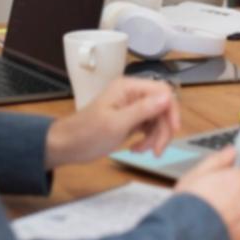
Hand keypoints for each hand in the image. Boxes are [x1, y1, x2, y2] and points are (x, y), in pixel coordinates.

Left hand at [45, 77, 180, 168]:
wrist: (67, 146)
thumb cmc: (86, 134)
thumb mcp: (117, 124)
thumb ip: (143, 110)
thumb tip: (167, 98)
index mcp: (128, 88)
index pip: (163, 92)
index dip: (171, 111)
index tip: (173, 131)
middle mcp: (132, 94)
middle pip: (162, 107)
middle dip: (163, 129)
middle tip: (156, 151)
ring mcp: (132, 106)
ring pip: (158, 119)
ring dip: (155, 137)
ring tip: (141, 151)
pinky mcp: (130, 119)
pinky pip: (149, 127)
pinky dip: (147, 139)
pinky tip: (136, 149)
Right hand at [175, 147, 239, 239]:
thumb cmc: (186, 206)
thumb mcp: (195, 175)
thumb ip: (218, 160)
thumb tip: (232, 151)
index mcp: (239, 181)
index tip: (237, 183)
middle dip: (238, 202)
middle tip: (218, 208)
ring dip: (237, 222)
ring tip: (214, 226)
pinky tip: (218, 239)